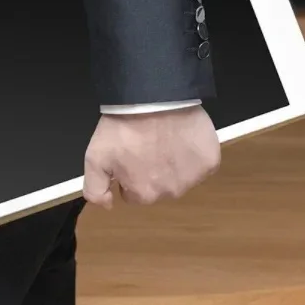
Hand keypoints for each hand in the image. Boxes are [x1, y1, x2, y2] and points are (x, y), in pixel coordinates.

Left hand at [83, 106, 219, 208]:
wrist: (152, 99)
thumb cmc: (123, 127)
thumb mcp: (94, 157)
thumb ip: (95, 189)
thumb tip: (108, 205)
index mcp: (143, 194)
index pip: (134, 192)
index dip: (129, 172)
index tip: (129, 154)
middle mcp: (171, 193)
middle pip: (159, 185)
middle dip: (151, 168)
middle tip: (145, 143)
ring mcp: (193, 179)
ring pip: (180, 175)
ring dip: (173, 161)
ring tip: (163, 137)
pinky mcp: (210, 162)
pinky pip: (201, 163)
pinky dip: (193, 153)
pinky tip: (182, 137)